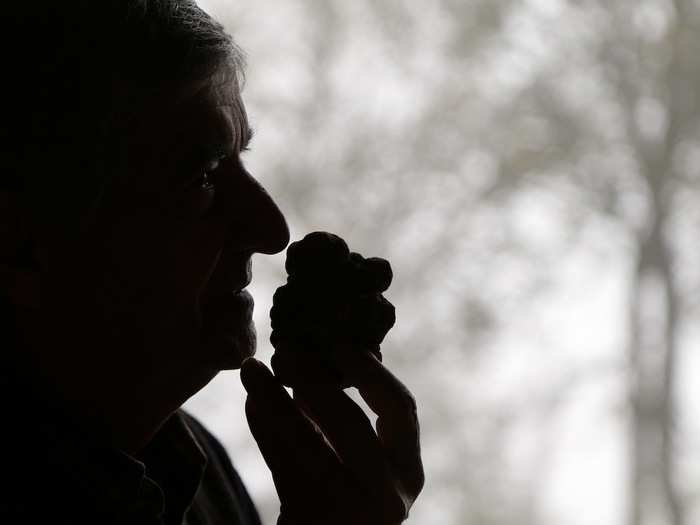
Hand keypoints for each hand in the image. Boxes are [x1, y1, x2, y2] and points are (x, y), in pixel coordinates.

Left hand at [240, 346, 423, 524]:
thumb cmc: (346, 498)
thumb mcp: (363, 463)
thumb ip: (344, 418)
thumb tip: (313, 357)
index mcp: (407, 469)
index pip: (399, 408)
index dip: (370, 371)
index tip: (339, 343)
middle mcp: (387, 492)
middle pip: (350, 421)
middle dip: (314, 378)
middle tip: (286, 348)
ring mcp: (348, 508)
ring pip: (305, 440)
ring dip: (274, 397)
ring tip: (254, 367)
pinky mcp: (309, 515)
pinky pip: (278, 461)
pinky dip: (263, 425)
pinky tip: (252, 399)